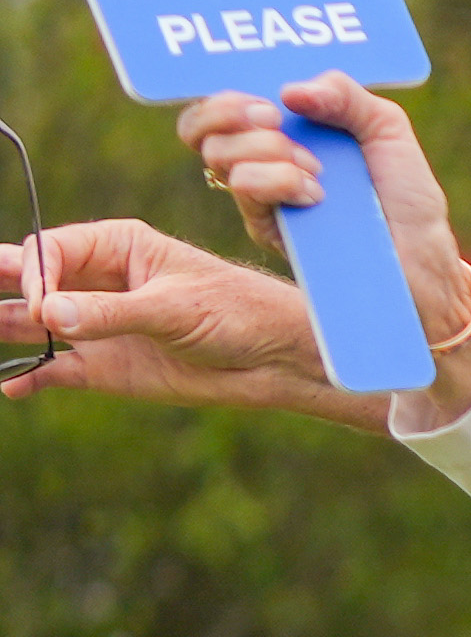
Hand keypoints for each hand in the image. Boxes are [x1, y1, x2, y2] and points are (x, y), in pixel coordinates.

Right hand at [0, 210, 372, 420]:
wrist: (276, 359)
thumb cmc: (237, 313)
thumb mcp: (176, 308)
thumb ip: (111, 312)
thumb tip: (48, 312)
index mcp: (116, 247)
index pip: (49, 251)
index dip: (35, 276)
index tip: (43, 308)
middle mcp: (96, 282)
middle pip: (29, 280)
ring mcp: (95, 325)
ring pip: (30, 323)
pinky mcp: (102, 366)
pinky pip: (51, 370)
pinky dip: (28, 378)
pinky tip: (10, 389)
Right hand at [179, 78, 470, 411]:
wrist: (419, 258)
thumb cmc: (404, 195)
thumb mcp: (385, 128)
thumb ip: (344, 95)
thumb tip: (289, 91)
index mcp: (283, 134)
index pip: (219, 111)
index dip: (223, 100)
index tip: (266, 101)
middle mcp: (261, 164)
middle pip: (204, 131)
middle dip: (238, 115)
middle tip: (278, 122)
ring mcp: (259, 199)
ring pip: (223, 157)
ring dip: (273, 151)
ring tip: (318, 171)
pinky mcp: (265, 229)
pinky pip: (247, 189)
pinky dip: (282, 180)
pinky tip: (317, 196)